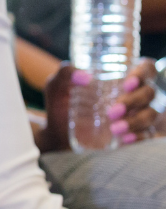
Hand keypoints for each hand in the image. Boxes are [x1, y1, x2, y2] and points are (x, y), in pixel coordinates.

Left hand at [38, 61, 160, 151]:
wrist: (57, 134)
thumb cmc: (61, 105)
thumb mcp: (56, 87)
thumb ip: (64, 74)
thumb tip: (83, 76)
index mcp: (120, 77)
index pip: (146, 68)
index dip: (143, 73)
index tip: (127, 84)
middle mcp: (133, 94)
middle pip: (149, 92)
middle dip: (134, 101)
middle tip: (112, 112)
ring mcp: (137, 114)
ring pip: (151, 114)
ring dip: (136, 121)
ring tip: (114, 129)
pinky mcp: (135, 133)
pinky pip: (150, 135)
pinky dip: (140, 137)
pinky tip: (125, 140)